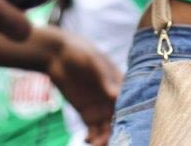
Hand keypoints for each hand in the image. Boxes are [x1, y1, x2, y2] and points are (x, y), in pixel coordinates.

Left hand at [45, 29, 121, 145]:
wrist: (57, 56)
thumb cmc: (81, 54)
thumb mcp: (94, 65)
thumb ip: (105, 81)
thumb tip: (116, 95)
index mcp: (120, 85)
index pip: (131, 104)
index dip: (133, 116)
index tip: (132, 128)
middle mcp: (112, 100)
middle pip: (121, 121)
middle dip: (119, 133)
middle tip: (113, 141)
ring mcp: (100, 108)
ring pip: (107, 130)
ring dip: (105, 139)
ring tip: (98, 143)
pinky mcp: (86, 114)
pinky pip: (93, 131)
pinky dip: (93, 139)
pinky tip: (88, 140)